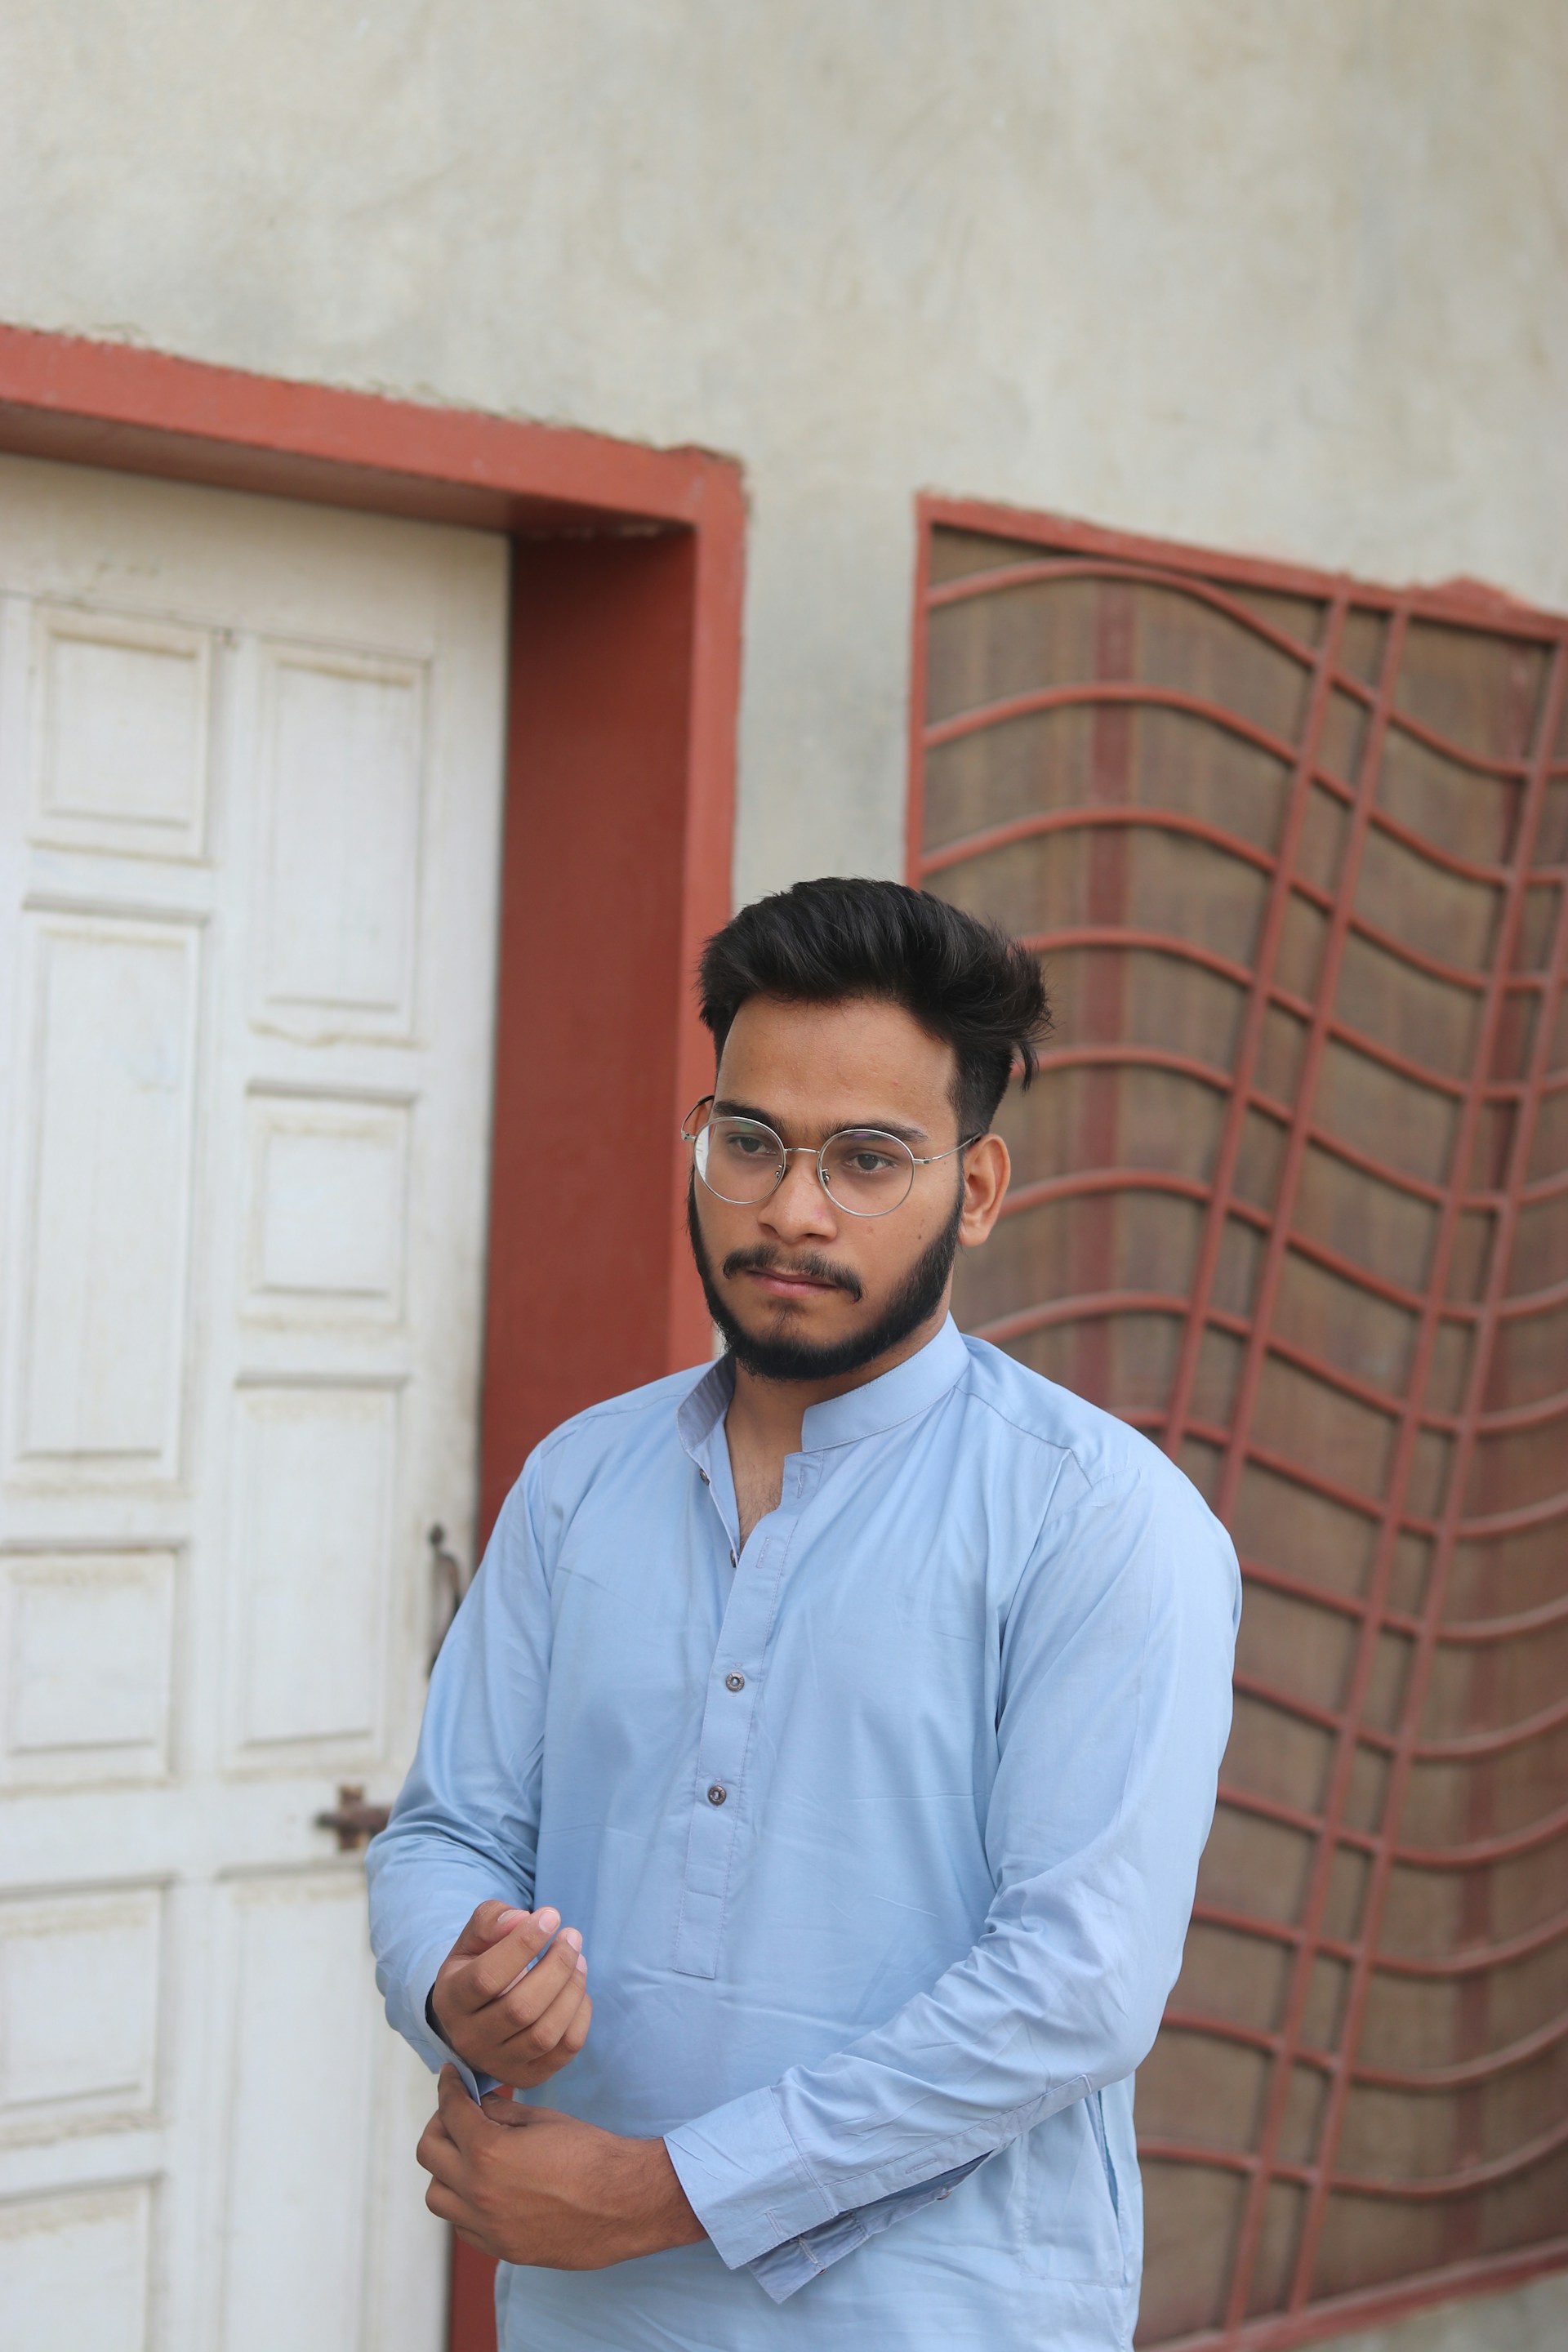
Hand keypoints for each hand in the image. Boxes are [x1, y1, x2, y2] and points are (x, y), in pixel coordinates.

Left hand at [417, 2067, 705, 2266]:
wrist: (624, 2202)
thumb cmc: (589, 2152)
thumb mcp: (543, 2119)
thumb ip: (502, 2113)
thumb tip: (478, 2106)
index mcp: (488, 2151)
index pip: (449, 2111)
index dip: (448, 2087)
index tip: (450, 2078)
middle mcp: (478, 2191)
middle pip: (429, 2153)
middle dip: (439, 2126)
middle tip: (457, 2116)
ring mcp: (487, 2226)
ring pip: (436, 2196)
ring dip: (445, 2171)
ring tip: (470, 2157)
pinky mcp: (501, 2249)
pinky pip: (461, 2226)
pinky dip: (463, 2205)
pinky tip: (487, 2189)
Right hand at [429, 1901, 591, 2088]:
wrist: (473, 2017)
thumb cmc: (477, 1967)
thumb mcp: (473, 1939)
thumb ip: (491, 1920)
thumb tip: (522, 1919)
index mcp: (451, 1999)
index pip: (486, 1977)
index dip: (523, 1945)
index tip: (552, 1916)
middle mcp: (469, 2039)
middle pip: (520, 2008)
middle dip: (556, 1967)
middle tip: (572, 1937)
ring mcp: (498, 2063)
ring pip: (544, 2034)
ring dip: (571, 1991)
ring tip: (580, 1960)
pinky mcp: (526, 2076)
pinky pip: (564, 2051)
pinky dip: (580, 2017)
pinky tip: (578, 1991)